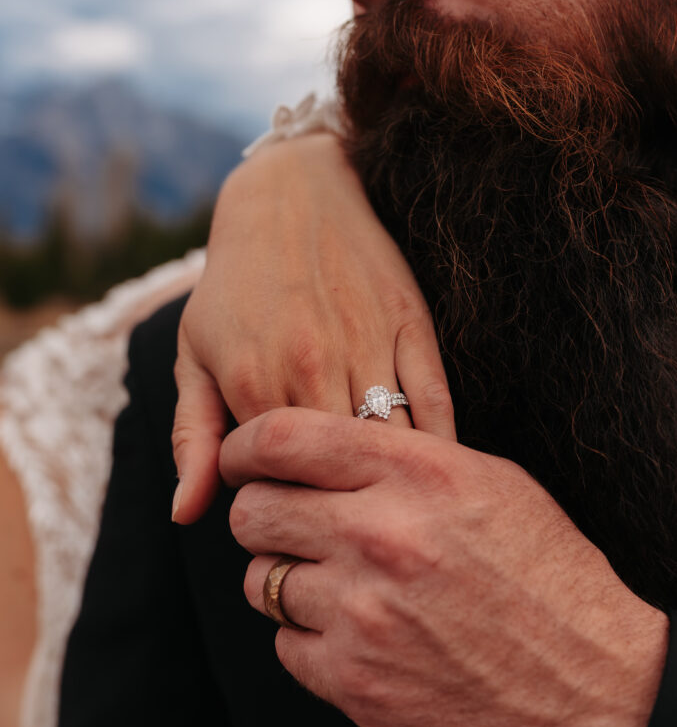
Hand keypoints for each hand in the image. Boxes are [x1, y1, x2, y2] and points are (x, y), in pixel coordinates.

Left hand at [172, 133, 454, 522]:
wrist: (290, 193)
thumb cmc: (234, 285)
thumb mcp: (193, 356)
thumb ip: (192, 438)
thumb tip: (189, 514)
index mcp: (254, 383)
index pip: (279, 483)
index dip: (291, 517)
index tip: (297, 529)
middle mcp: (313, 367)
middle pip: (342, 474)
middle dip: (346, 513)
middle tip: (350, 533)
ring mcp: (368, 344)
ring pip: (393, 445)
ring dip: (396, 490)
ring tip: (394, 518)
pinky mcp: (412, 326)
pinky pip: (436, 402)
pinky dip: (439, 447)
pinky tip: (436, 480)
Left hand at [222, 407, 667, 726]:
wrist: (594, 684)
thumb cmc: (548, 575)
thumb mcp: (490, 483)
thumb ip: (401, 458)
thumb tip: (322, 452)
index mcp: (416, 474)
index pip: (281, 440)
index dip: (243, 447)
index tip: (240, 460)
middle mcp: (380, 537)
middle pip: (252, 512)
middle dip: (261, 516)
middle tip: (288, 526)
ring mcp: (363, 615)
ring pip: (260, 581)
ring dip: (285, 579)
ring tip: (335, 584)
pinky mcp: (356, 684)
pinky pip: (285, 646)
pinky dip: (309, 639)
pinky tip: (356, 635)